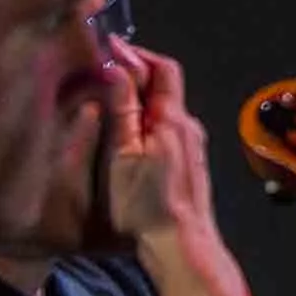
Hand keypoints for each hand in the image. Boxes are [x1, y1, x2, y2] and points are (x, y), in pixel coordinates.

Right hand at [98, 43, 222, 254]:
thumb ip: (124, 110)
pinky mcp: (189, 163)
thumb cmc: (148, 204)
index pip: (163, 68)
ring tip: (110, 99)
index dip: (136, 54)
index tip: (107, 49)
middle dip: (135, 73)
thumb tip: (117, 67)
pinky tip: (129, 132)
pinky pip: (168, 127)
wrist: (183, 246)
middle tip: (103, 70)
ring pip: (165, 108)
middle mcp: (188, 126)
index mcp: (173, 119)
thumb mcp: (125, 154)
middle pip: (165, 86)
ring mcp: (192, 146)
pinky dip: (147, 118)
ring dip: (140, 97)